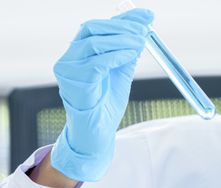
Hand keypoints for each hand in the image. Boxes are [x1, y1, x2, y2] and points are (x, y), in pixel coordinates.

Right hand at [50, 8, 153, 181]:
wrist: (97, 134)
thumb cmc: (106, 105)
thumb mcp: (121, 72)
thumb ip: (129, 51)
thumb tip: (143, 27)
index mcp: (79, 53)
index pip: (97, 27)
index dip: (122, 19)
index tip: (145, 16)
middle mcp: (69, 59)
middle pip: (92, 29)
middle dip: (122, 27)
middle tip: (144, 30)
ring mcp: (69, 70)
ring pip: (94, 43)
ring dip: (122, 40)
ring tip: (141, 42)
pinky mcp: (75, 83)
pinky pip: (97, 63)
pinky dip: (117, 56)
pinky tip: (132, 55)